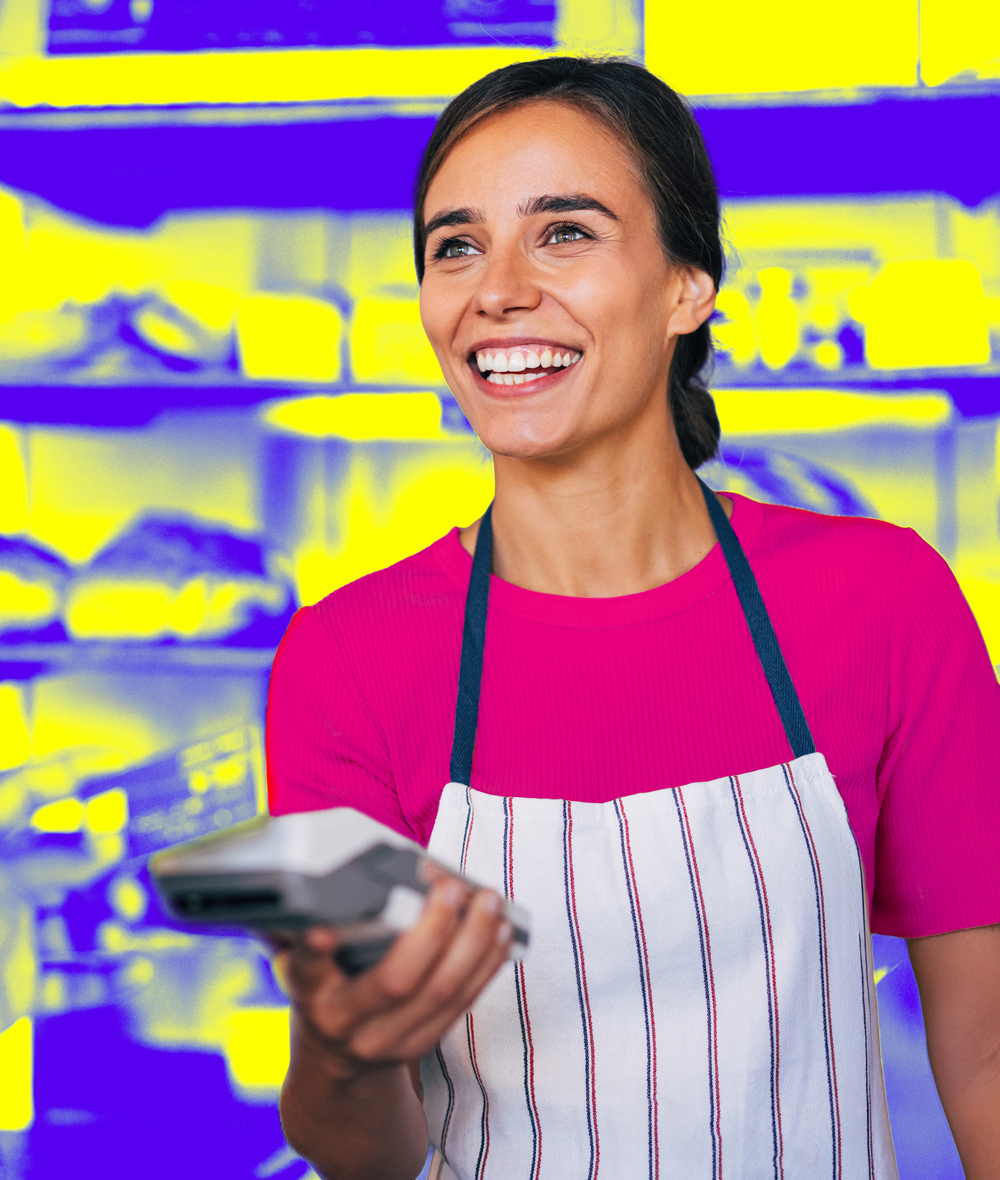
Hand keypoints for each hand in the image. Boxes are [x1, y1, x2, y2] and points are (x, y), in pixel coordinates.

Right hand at [267, 871, 512, 1078]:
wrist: (337, 1056)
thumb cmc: (330, 986)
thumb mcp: (314, 958)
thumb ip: (330, 923)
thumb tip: (375, 873)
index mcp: (311, 990)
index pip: (307, 968)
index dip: (314, 950)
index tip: (323, 931)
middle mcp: (344, 1021)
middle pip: (395, 981)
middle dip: (432, 931)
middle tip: (452, 888)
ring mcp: (386, 1040)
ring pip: (440, 993)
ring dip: (474, 942)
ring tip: (489, 902)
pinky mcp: (421, 1044)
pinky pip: (462, 1004)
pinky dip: (486, 963)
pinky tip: (500, 932)